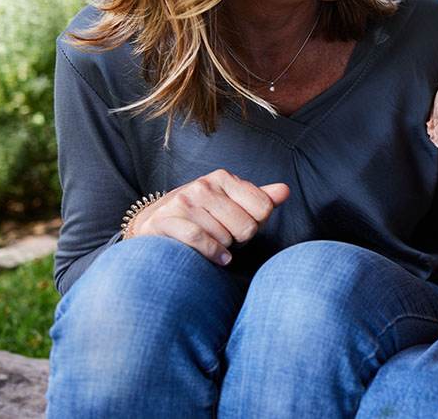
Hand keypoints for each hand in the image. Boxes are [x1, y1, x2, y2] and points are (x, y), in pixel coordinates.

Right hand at [125, 168, 289, 265]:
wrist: (152, 225)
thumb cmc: (200, 217)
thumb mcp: (231, 204)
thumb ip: (259, 199)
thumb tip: (285, 190)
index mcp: (223, 178)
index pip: (264, 207)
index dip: (258, 224)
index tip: (243, 226)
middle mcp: (204, 185)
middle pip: (247, 226)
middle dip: (240, 239)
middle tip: (226, 238)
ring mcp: (184, 202)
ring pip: (226, 236)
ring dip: (224, 248)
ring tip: (214, 244)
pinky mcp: (167, 221)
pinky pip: (201, 240)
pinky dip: (213, 254)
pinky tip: (218, 259)